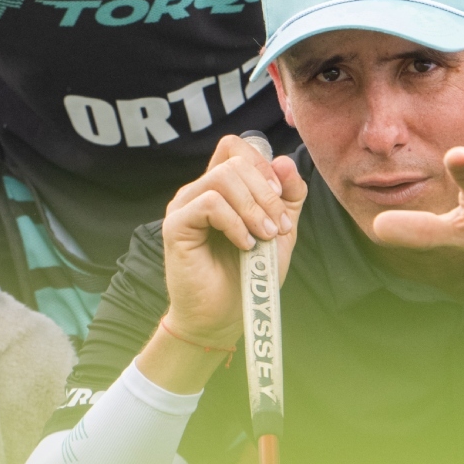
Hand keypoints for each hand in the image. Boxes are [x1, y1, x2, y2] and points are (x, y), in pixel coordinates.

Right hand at [154, 135, 307, 350]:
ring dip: (253, 208)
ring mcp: (185, 205)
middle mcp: (199, 190)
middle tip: (278, 227)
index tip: (280, 197)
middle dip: (266, 192)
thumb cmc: (250, 275)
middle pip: (235, 160)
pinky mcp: (175, 225)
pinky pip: (209, 203)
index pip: (236, 146)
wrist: (226, 317)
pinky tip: (245, 244)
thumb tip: (284, 161)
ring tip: (264, 237)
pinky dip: (235, 223)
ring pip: (222, 177)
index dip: (263, 164)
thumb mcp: (281, 230)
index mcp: (222, 187)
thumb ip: (288, 196)